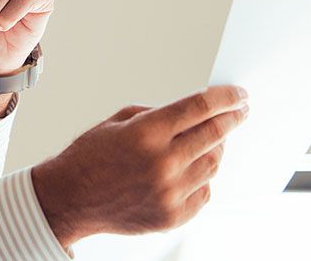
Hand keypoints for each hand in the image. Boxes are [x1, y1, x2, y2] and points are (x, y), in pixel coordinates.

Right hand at [30, 85, 250, 248]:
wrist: (70, 199)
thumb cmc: (89, 158)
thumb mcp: (119, 122)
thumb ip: (159, 115)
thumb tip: (196, 113)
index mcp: (146, 133)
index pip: (200, 107)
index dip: (225, 98)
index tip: (238, 94)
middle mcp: (161, 163)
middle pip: (215, 134)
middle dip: (232, 119)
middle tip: (240, 112)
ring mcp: (169, 193)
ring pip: (214, 164)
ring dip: (217, 148)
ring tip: (210, 142)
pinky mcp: (173, 215)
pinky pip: (204, 191)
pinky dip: (202, 177)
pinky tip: (189, 170)